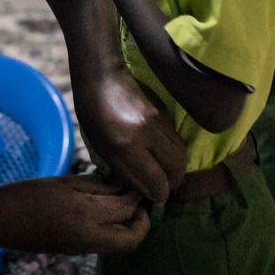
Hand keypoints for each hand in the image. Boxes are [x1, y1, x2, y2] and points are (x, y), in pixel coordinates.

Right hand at [0, 173, 148, 254]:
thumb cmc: (26, 194)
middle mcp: (87, 237)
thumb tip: (122, 184)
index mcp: (83, 214)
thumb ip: (96, 185)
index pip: (125, 209)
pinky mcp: (74, 252)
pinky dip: (114, 232)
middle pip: (131, 239)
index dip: (136, 195)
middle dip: (143, 222)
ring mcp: (81, 249)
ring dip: (130, 228)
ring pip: (120, 245)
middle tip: (140, 201)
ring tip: (125, 205)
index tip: (138, 181)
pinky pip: (104, 245)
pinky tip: (106, 213)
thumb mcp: (63, 182)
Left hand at [74, 63, 186, 204]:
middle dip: (173, 182)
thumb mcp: (102, 148)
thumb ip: (127, 172)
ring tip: (163, 171)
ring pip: (181, 153)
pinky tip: (159, 150)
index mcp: (127, 144)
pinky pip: (176, 138)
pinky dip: (172, 150)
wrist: (102, 75)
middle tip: (163, 186)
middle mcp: (148, 133)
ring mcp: (160, 120)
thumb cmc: (93, 114)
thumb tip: (149, 191)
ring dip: (176, 167)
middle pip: (177, 167)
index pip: (158, 181)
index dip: (159, 195)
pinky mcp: (166, 111)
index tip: (156, 199)